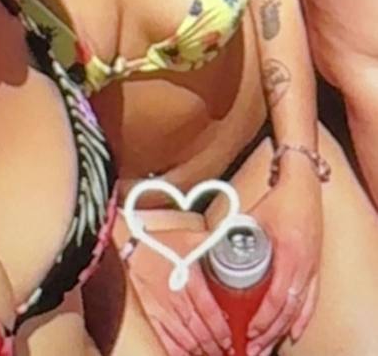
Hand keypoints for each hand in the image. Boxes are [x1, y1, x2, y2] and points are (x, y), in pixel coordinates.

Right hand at [128, 228, 233, 355]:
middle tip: (223, 352)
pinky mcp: (149, 318)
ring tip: (209, 354)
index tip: (230, 339)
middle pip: (201, 331)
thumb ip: (208, 240)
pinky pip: (166, 342)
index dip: (222, 329)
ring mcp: (163, 312)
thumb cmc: (155, 243)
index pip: (211, 313)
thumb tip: (226, 234)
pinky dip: (177, 351)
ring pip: (186, 340)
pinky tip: (185, 354)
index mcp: (191, 282)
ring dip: (199, 351)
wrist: (127, 247)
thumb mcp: (187, 237)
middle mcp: (179, 300)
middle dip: (214, 346)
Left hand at [245, 172, 321, 355]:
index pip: (276, 296)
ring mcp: (312, 267)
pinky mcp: (316, 267)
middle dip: (269, 332)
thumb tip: (208, 247)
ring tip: (265, 345)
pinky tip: (292, 333)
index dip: (262, 318)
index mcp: (287, 252)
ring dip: (282, 331)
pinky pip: (311, 300)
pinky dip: (302, 319)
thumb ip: (232, 233)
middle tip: (252, 347)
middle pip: (288, 310)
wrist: (305, 185)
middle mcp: (303, 264)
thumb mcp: (252, 215)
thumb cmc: (278, 198)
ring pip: (299, 309)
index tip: (248, 331)